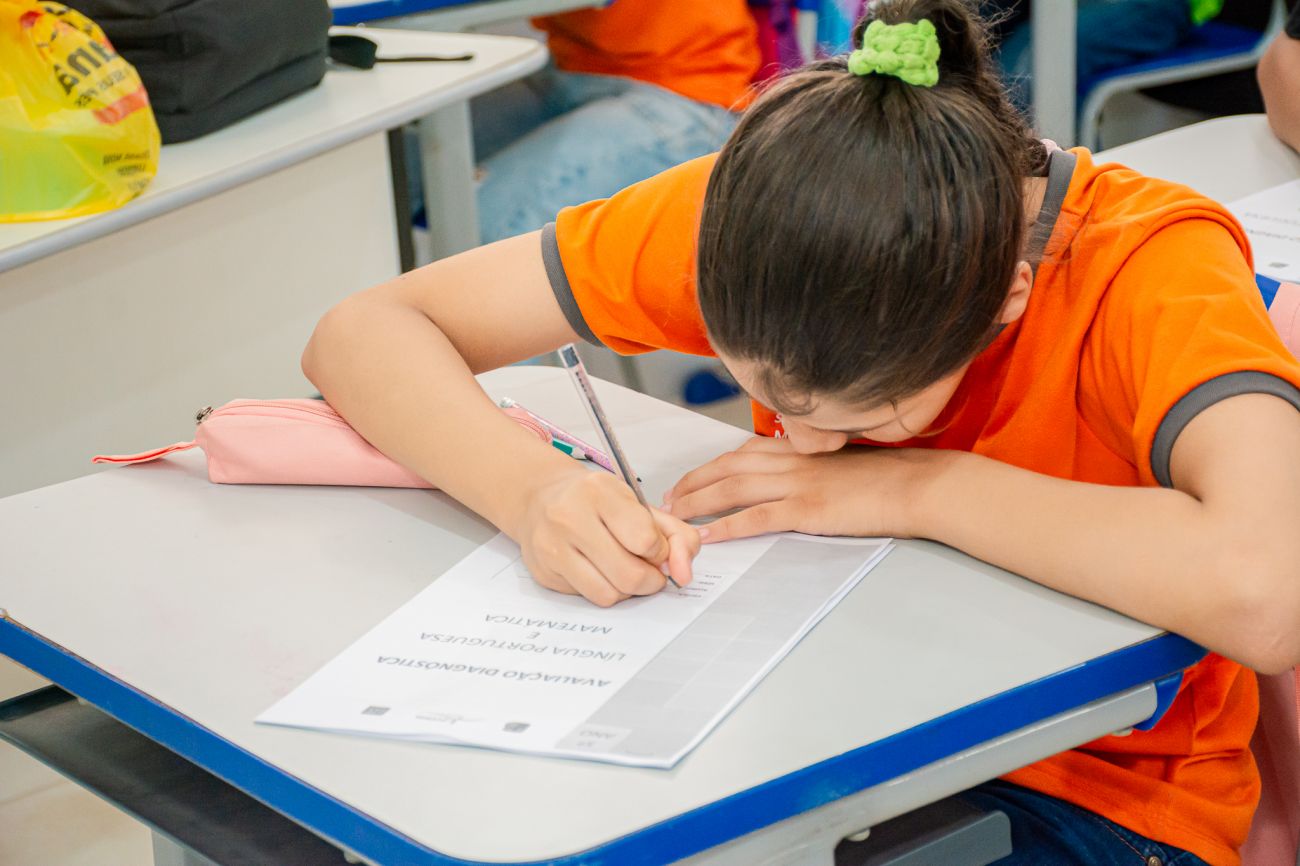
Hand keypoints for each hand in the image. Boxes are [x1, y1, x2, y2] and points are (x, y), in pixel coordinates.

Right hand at [515, 470, 699, 606]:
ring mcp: (552, 547)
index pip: (645, 539)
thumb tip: (685, 575)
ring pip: (609, 594)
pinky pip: (589, 598)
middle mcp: (569, 517)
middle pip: (629, 574)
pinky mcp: (544, 572)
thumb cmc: (596, 501)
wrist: (541, 497)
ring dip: (628, 590)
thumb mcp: (639, 505)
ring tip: (625, 570)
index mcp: (599, 492)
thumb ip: (676, 535)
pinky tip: (600, 571)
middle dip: (651, 580)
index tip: (656, 548)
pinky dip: (604, 590)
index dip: (660, 551)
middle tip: (650, 570)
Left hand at [663, 436, 932, 541]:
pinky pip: (757, 517)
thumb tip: (789, 480)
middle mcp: (791, 461)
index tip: (687, 480)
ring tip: (674, 518)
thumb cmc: (886, 477)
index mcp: (799, 448)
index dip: (709, 467)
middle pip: (726, 468)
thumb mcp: (840, 462)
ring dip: (698, 502)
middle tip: (667, 501)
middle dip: (692, 484)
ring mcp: (798, 484)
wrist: (915, 485)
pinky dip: (729, 526)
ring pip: (733, 489)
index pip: (740, 452)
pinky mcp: (808, 509)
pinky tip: (709, 536)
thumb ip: (810, 467)